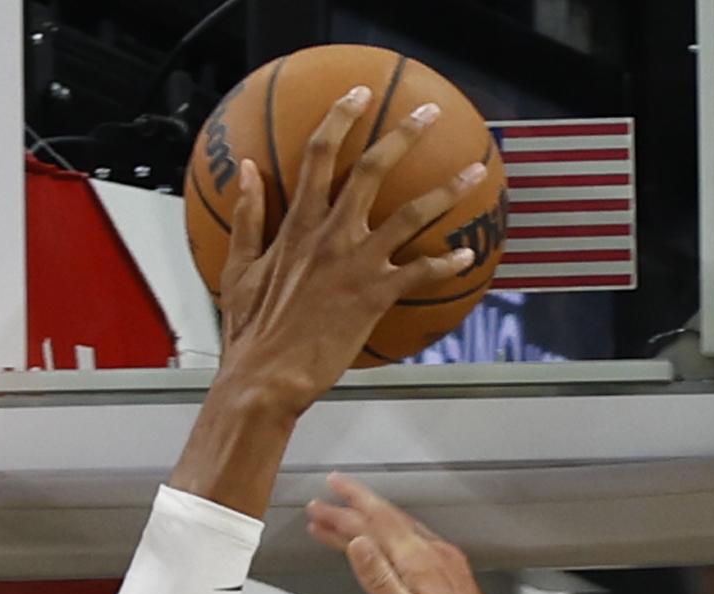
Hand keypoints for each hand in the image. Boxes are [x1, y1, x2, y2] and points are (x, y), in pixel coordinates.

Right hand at [207, 89, 497, 402]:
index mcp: (297, 225)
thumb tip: (247, 171)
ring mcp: (357, 264)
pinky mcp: (376, 296)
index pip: (320, 154)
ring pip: (412, 213)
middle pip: (373, 169)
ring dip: (449, 189)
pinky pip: (422, 272)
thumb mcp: (239, 269)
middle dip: (404, 135)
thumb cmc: (250, 331)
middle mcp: (332, 235)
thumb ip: (248, 216)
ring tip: (475, 170)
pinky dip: (447, 263)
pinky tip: (466, 256)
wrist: (267, 378)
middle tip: (429, 115)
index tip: (359, 94)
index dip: (340, 117)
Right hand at [305, 474, 515, 593]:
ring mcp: (445, 562)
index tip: (330, 492)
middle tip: (325, 503)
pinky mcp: (450, 574)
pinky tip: (380, 542)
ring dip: (367, 523)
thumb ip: (379, 577)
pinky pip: (412, 543)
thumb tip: (358, 545)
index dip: (350, 503)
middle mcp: (435, 555)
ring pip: (398, 531)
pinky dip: (387, 538)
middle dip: (352, 509)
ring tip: (341, 522)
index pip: (378, 520)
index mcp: (422, 561)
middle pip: (386, 521)